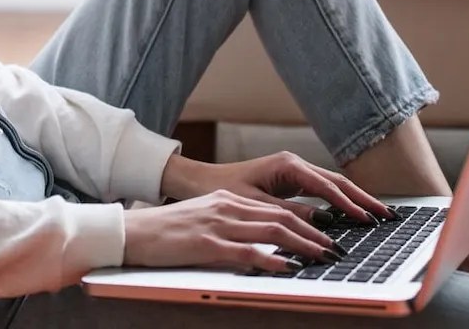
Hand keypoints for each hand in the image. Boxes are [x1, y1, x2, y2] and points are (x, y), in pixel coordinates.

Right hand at [122, 190, 342, 272]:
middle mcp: (227, 207)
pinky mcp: (206, 244)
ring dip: (303, 245)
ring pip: (272, 231)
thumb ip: (231, 225)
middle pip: (281, 218)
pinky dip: (272, 259)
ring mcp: (218, 225)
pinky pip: (247, 251)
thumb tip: (261, 242)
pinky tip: (288, 267)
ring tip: (323, 257)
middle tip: (336, 249)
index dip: (306, 222)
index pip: (276, 209)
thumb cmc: (165, 231)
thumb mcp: (203, 220)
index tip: (326, 235)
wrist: (132, 232)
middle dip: (314, 234)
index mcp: (228, 200)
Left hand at [160, 152, 393, 224]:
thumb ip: (289, 213)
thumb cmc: (223, 190)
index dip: (348, 205)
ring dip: (355, 200)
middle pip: (338, 182)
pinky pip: (323, 191)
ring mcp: (295, 171)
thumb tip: (323, 223)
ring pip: (333, 185)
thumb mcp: (256, 205)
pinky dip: (340, 201)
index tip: (367, 219)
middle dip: (363, 199)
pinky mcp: (292, 180)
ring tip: (379, 215)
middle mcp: (295, 164)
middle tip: (387, 216)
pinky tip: (354, 214)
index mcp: (288, 165)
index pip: (327, 187)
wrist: (202, 181)